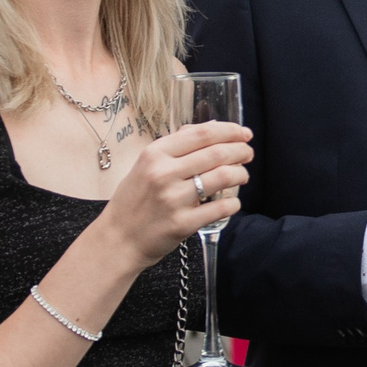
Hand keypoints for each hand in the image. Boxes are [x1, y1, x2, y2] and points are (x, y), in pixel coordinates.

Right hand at [98, 119, 253, 270]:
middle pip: (216, 153)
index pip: (202, 134)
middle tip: (248, 153)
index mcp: (155, 154)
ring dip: (240, 174)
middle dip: (240, 150)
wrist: (118, 239)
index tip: (243, 133)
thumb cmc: (133, 201)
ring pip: (222, 177)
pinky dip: (233, 203)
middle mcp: (163, 173)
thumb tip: (211, 127)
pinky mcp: (182, 223)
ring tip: (242, 175)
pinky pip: (220, 209)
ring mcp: (173, 199)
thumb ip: (175, 145)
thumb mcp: (145, 165)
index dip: (230, 131)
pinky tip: (232, 202)